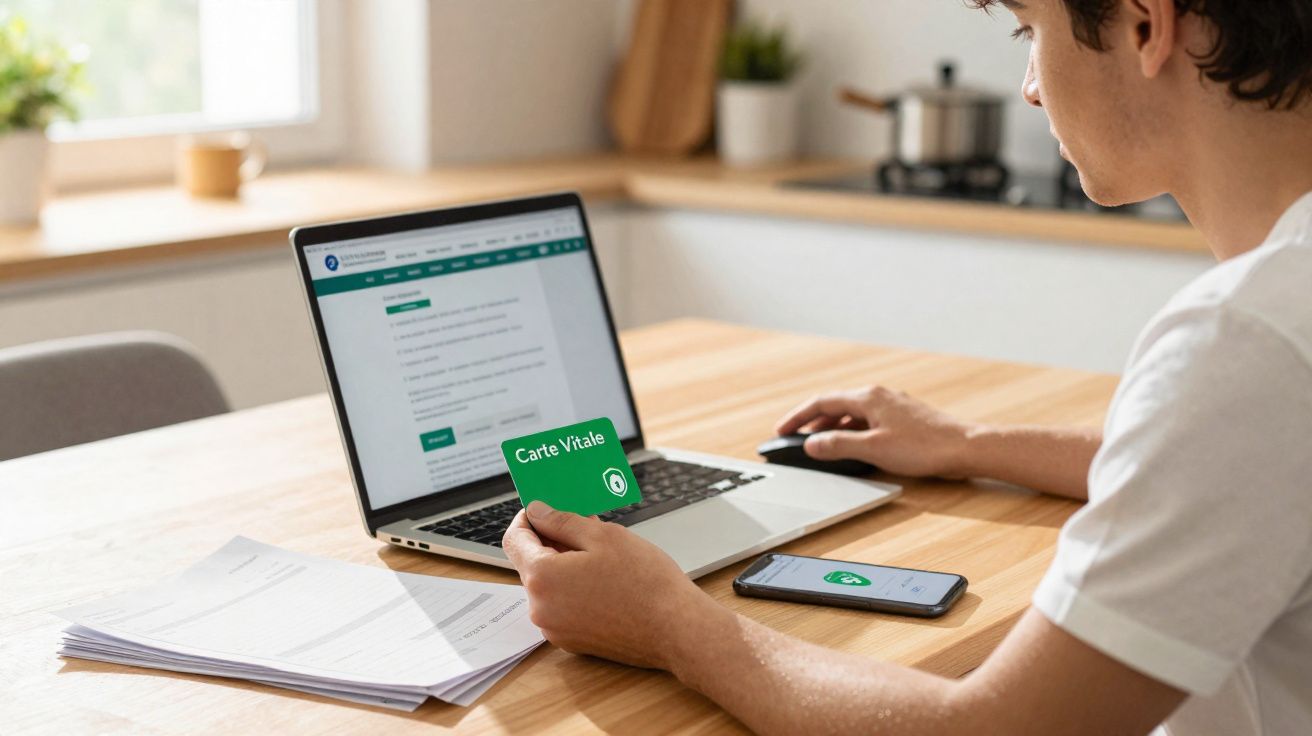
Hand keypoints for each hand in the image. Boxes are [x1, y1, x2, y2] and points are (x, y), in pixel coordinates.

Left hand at [501, 501, 717, 669]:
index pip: (514, 540)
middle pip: (530, 564)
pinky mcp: (571, 642)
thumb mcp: (602, 535)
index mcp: (542, 577)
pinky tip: (603, 579)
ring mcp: (555, 629)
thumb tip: (536, 512)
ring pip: (548, 586)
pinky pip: (561, 606)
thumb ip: (561, 521)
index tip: (543, 509)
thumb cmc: (644, 581)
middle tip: (583, 525)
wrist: (675, 629)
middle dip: (551, 541)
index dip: (527, 519)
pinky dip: (573, 589)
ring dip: (564, 565)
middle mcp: (540, 608)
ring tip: (599, 553)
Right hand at [775, 385, 975, 477]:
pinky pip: (867, 420)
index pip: (822, 401)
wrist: (964, 448)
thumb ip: (838, 445)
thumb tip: (811, 443)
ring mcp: (892, 406)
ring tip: (819, 444)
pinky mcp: (903, 418)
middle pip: (836, 405)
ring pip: (852, 413)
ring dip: (832, 427)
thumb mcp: (873, 449)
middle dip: (812, 422)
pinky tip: (853, 446)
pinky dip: (851, 431)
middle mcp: (879, 396)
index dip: (798, 417)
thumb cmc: (924, 447)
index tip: (782, 430)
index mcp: (868, 397)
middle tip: (794, 438)